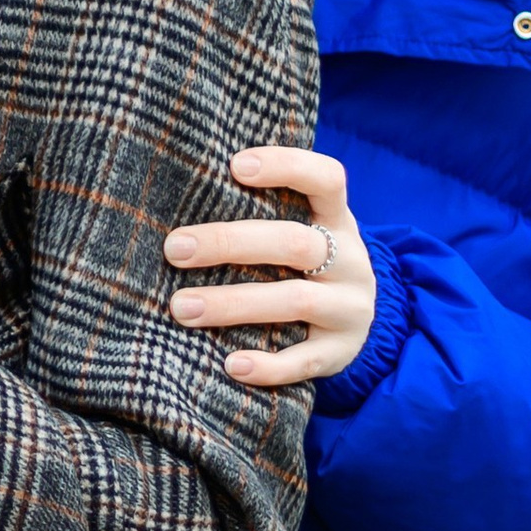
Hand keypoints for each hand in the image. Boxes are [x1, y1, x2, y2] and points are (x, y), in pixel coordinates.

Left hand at [165, 147, 377, 389]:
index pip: (326, 179)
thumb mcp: (299, 228)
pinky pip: (305, 361)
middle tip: (174, 249)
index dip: (286, 166)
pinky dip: (268, 365)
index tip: (235, 165)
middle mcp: (349, 260)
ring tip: (181, 308)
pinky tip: (230, 365)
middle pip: (293, 243)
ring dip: (233, 303)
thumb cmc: (300, 261)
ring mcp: (349, 308)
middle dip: (229, 243)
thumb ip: (258, 210)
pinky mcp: (341, 352)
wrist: (358, 321)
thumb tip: (172, 194)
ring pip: (294, 301)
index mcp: (336, 219)